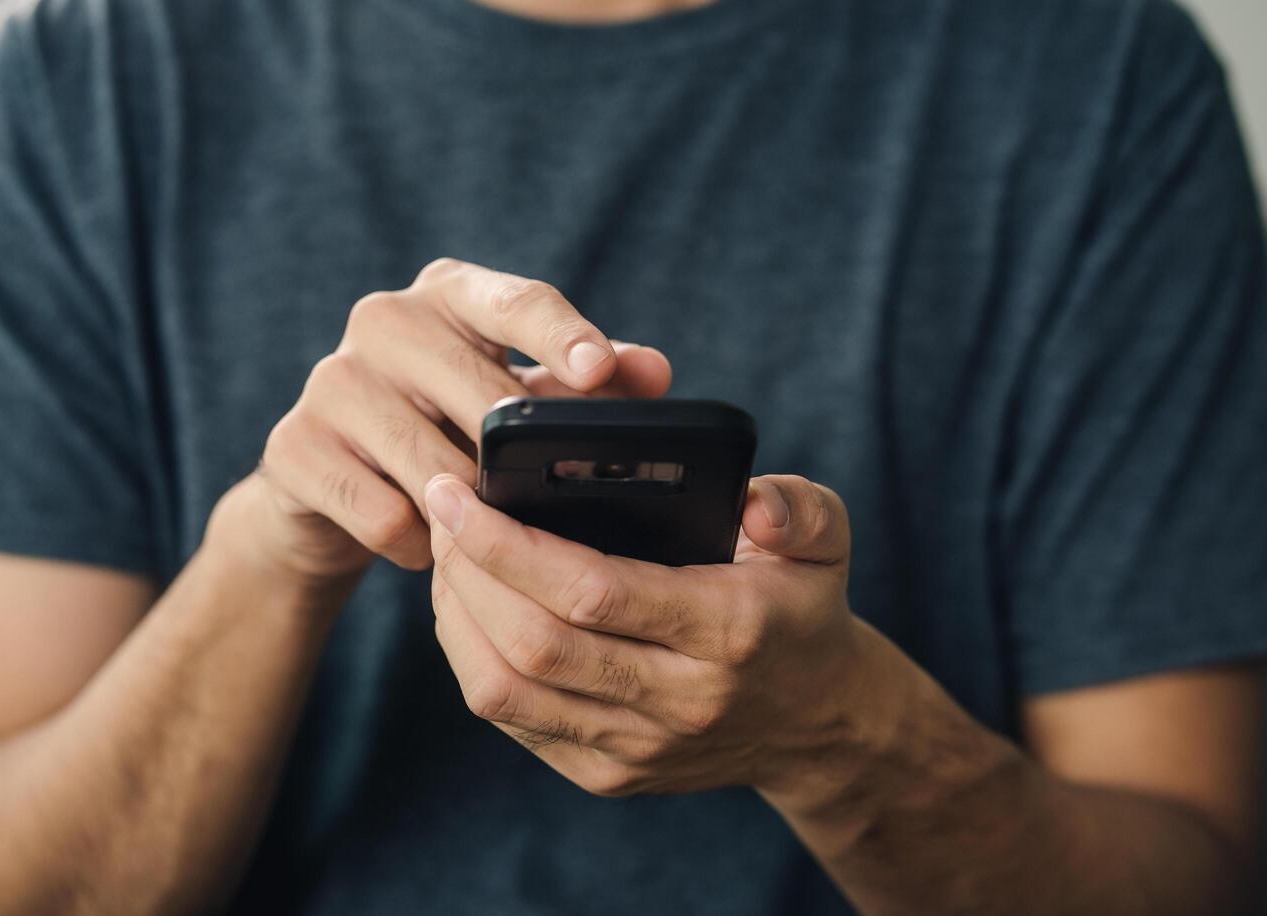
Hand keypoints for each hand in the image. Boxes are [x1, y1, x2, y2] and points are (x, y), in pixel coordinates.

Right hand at [212, 258, 671, 589]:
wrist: (331, 491)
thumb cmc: (449, 431)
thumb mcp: (519, 401)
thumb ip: (588, 382)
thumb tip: (657, 372)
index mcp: (451, 293)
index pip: (514, 301)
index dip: (560, 335)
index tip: (598, 372)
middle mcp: (384, 318)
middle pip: (477, 389)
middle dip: (520, 456)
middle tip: (553, 504)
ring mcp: (330, 378)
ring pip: (428, 462)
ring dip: (470, 512)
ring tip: (489, 537)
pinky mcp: (292, 446)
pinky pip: (381, 512)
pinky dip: (416, 544)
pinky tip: (425, 550)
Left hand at [424, 471, 883, 802]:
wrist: (816, 724)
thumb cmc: (801, 607)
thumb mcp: (826, 540)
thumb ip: (799, 508)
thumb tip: (753, 501)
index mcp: (726, 631)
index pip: (593, 592)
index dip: (510, 544)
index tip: (459, 492)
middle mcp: (677, 700)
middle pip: (534, 642)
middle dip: (466, 569)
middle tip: (440, 506)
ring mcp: (636, 748)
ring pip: (507, 690)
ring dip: (455, 615)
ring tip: (445, 551)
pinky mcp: (605, 774)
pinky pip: (512, 719)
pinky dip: (470, 657)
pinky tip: (465, 605)